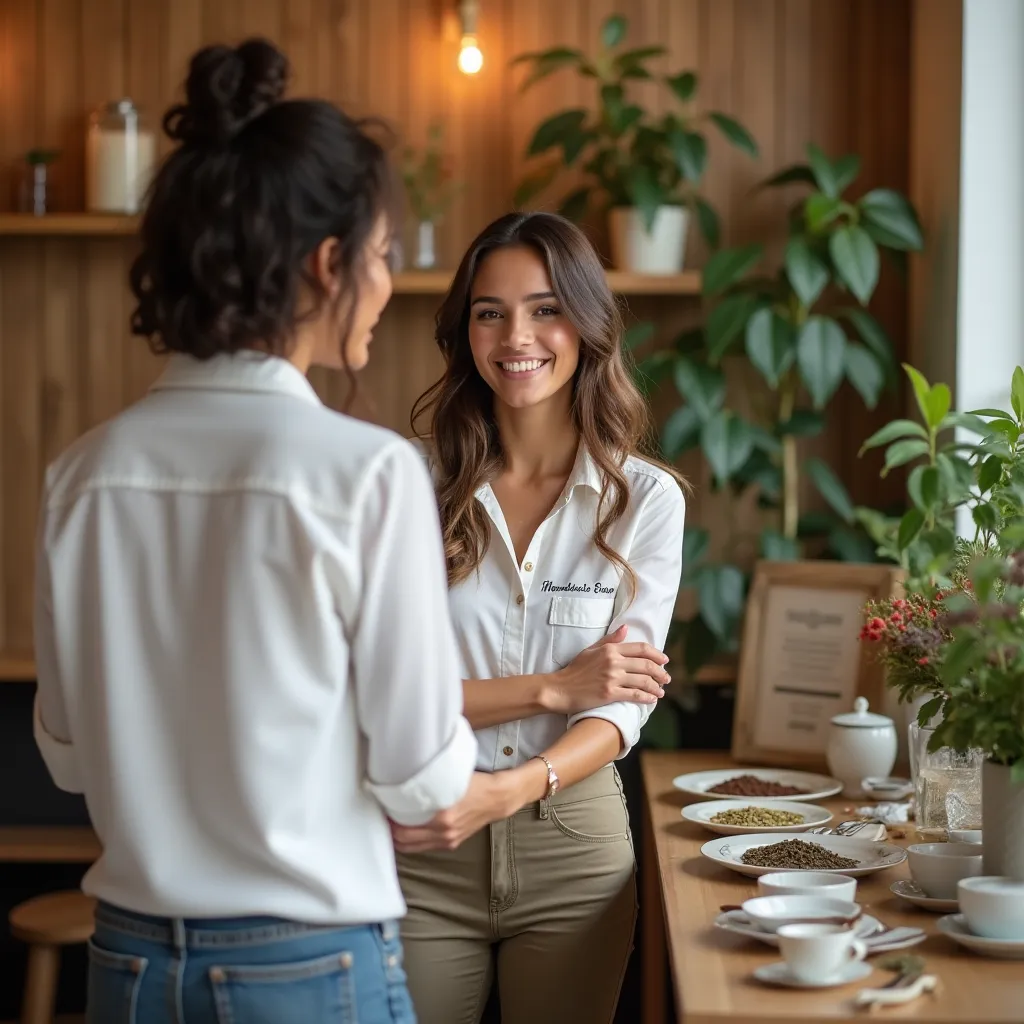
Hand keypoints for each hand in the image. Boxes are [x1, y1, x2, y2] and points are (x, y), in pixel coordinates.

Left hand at [390, 767, 540, 852]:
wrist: (497, 798)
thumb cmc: (475, 784)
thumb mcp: (450, 777)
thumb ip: (429, 781)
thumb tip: (405, 772)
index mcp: (442, 816)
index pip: (403, 825)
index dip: (388, 818)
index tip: (379, 806)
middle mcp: (443, 832)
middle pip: (403, 840)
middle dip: (389, 830)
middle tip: (380, 816)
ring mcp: (447, 840)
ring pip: (411, 847)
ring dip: (398, 838)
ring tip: (390, 824)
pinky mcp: (450, 843)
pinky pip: (424, 846)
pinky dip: (412, 841)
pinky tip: (406, 830)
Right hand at [545, 625, 669, 714]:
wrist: (561, 688)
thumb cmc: (575, 669)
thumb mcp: (591, 649)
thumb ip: (610, 640)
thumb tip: (625, 628)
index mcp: (610, 649)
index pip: (641, 649)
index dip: (657, 654)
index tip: (665, 661)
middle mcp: (613, 662)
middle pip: (646, 665)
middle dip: (660, 672)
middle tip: (666, 678)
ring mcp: (612, 678)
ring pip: (643, 681)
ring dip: (656, 686)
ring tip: (661, 691)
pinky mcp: (610, 694)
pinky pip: (635, 695)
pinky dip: (647, 697)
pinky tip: (652, 699)